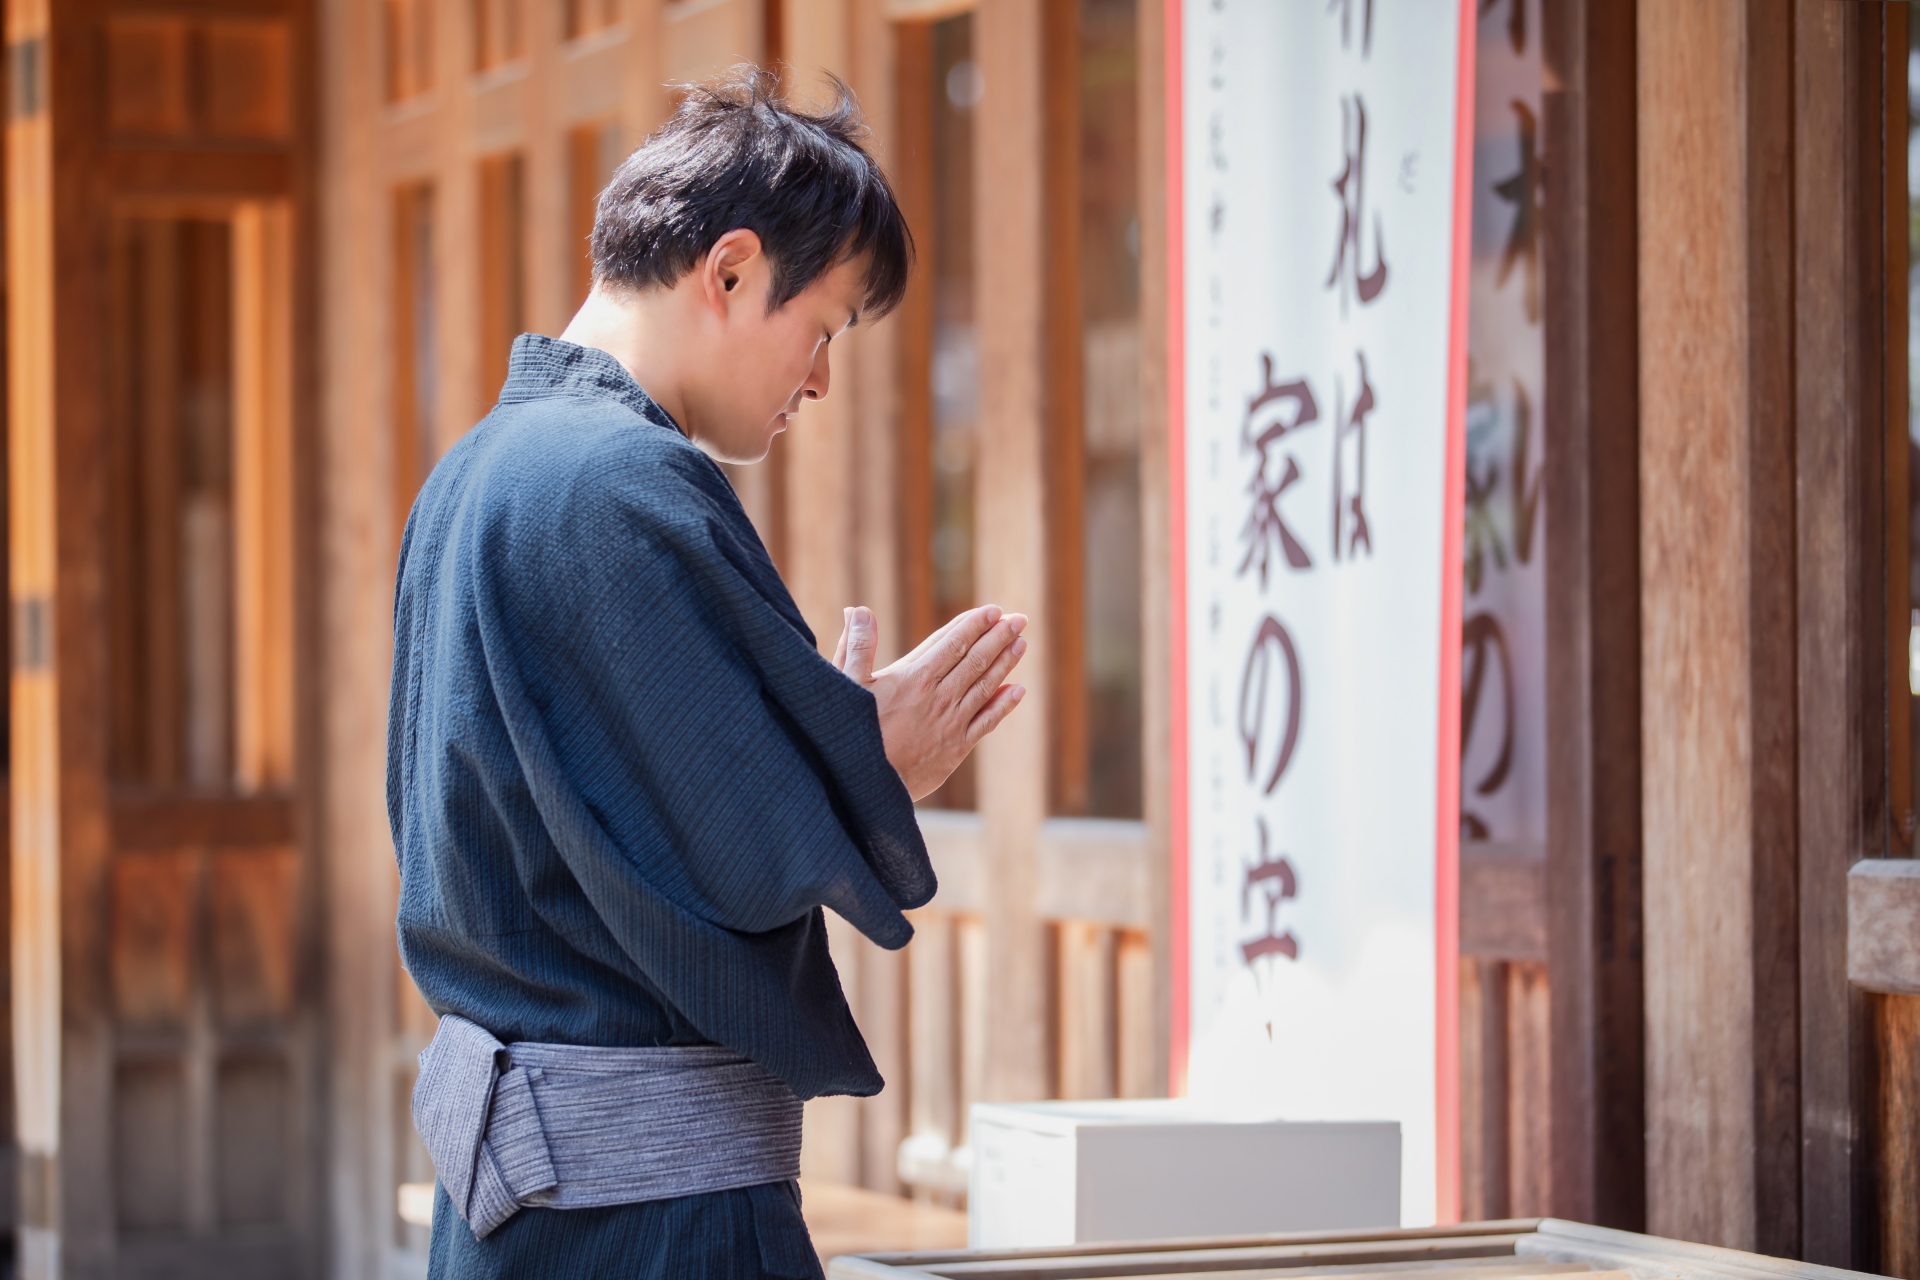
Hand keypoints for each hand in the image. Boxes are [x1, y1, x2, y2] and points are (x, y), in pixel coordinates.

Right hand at [832, 604, 1027, 800]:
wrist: (865, 784)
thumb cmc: (851, 733)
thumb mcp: (847, 684)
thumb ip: (857, 646)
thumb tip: (857, 610)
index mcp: (914, 678)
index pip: (951, 642)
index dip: (973, 625)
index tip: (992, 611)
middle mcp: (939, 697)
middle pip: (975, 659)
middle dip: (998, 637)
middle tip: (1018, 619)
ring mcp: (951, 723)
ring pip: (985, 686)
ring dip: (1005, 663)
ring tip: (1021, 643)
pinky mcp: (956, 748)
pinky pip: (987, 722)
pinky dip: (1003, 705)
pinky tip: (1017, 691)